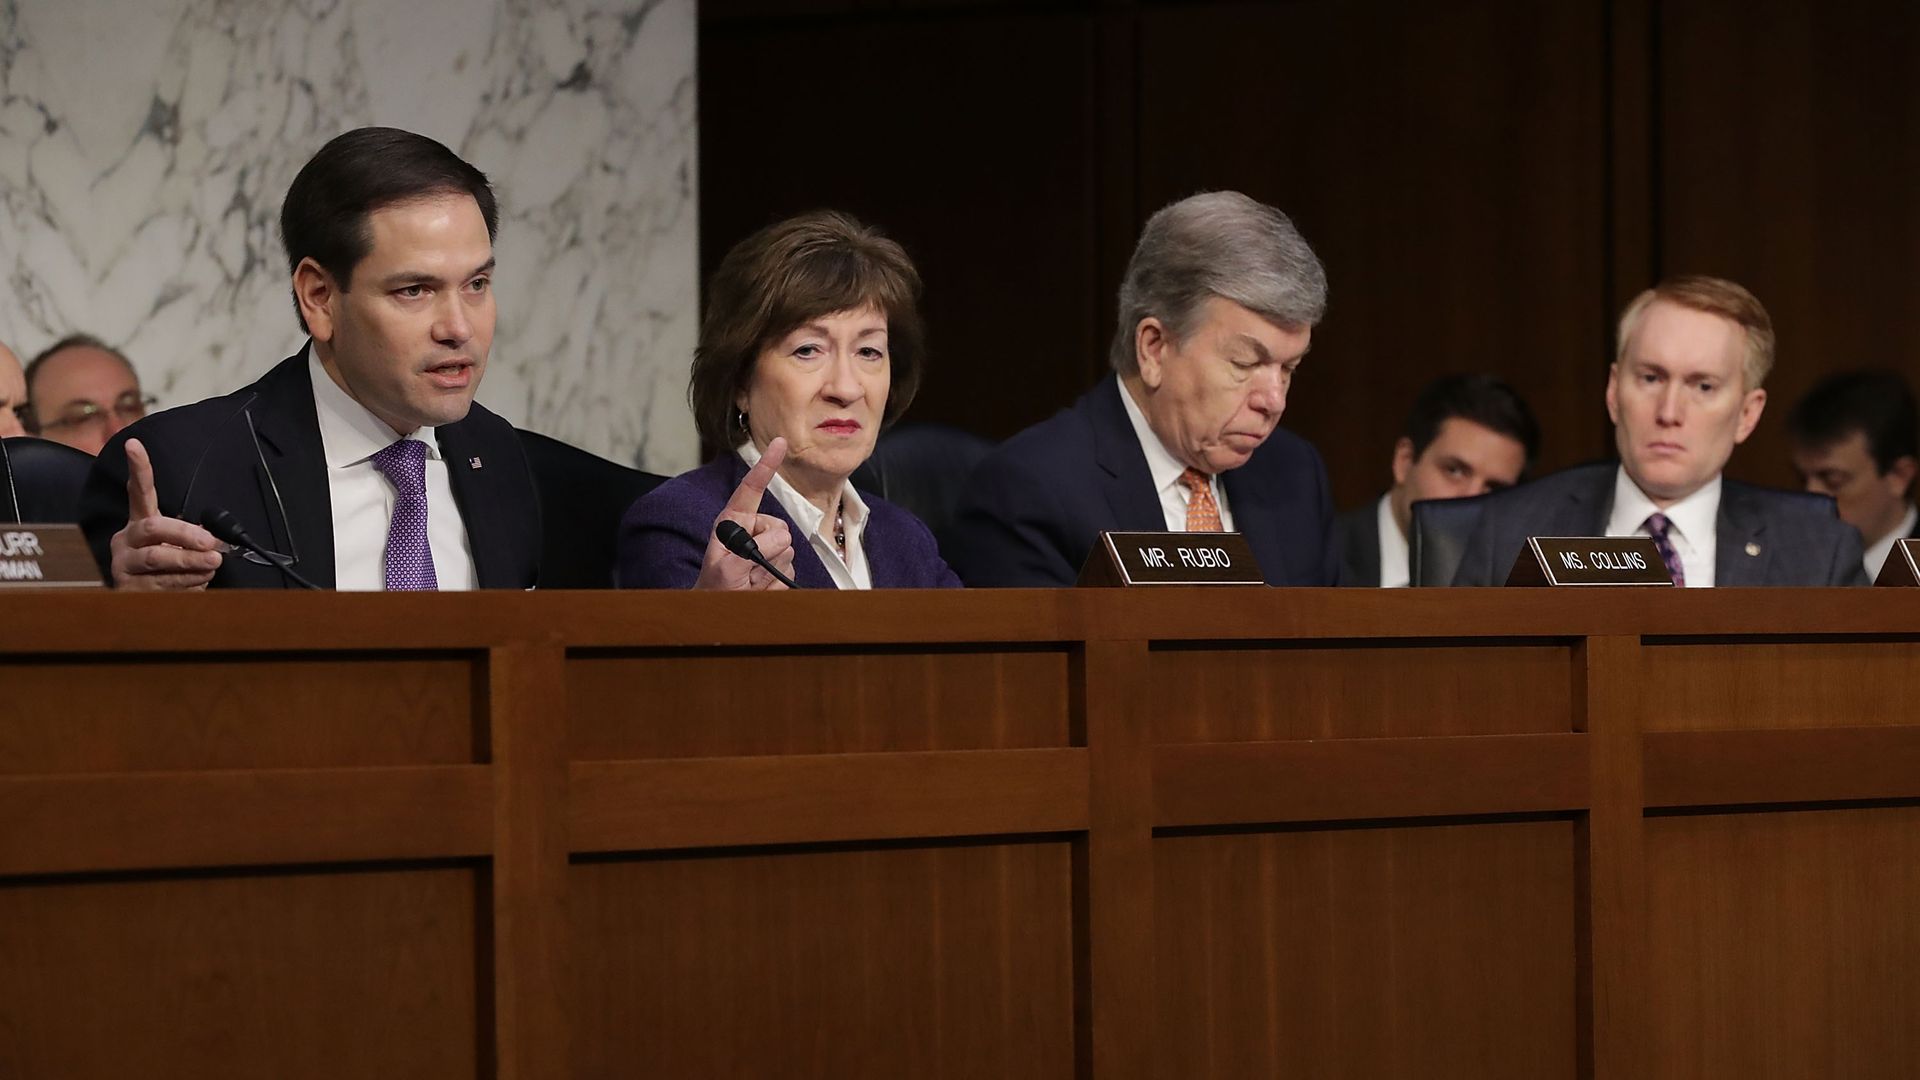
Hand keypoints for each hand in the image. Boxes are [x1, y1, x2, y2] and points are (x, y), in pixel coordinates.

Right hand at [108, 438, 223, 589]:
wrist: (143, 601)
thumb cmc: (167, 567)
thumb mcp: (178, 546)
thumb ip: (194, 536)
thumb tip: (216, 540)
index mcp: (140, 522)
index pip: (139, 491)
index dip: (138, 468)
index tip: (134, 444)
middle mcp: (127, 540)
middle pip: (154, 528)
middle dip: (187, 535)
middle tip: (212, 543)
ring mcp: (124, 564)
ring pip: (159, 558)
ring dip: (192, 562)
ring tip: (212, 564)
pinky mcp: (128, 589)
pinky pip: (163, 584)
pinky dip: (188, 583)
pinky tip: (199, 581)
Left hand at [694, 437, 797, 589]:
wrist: (720, 611)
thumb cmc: (716, 587)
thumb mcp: (727, 568)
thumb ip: (753, 550)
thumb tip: (780, 539)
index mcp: (734, 521)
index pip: (752, 488)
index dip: (767, 465)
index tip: (779, 443)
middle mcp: (752, 530)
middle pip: (780, 528)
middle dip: (767, 552)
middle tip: (746, 572)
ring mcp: (767, 547)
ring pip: (788, 550)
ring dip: (769, 571)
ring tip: (749, 581)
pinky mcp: (778, 564)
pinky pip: (790, 570)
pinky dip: (774, 583)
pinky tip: (758, 586)